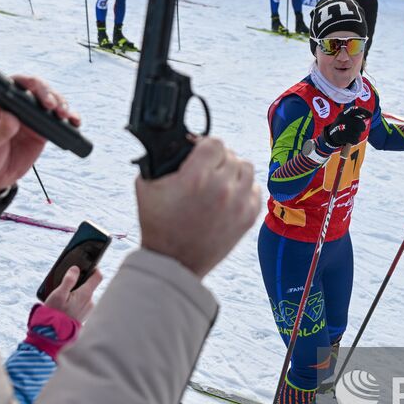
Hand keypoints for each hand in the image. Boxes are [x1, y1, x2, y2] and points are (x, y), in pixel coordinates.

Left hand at [0, 75, 79, 192]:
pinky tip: (75, 122)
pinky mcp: (41, 131)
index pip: (15, 84)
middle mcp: (15, 104)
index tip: (40, 96)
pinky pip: (58, 122)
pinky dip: (69, 120)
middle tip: (54, 107)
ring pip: (51, 103)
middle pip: (37, 90)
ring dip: (62, 105)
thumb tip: (12, 118)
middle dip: (50, 95)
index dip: (31, 85)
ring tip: (66, 115)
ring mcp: (30, 117)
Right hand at [42, 264, 103, 323]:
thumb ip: (68, 280)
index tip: (88, 265)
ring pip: (85, 294)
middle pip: (89, 285)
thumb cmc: (55, 313)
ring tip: (63, 296)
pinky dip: (76, 300)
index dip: (94, 268)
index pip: (97, 276)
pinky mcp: (84, 314)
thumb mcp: (59, 294)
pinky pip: (82, 303)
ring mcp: (88, 309)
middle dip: (80, 281)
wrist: (54, 333)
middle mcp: (90, 301)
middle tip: (67, 283)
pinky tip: (65, 304)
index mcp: (85, 294)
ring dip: (77, 292)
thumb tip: (76, 269)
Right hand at [135, 136, 261, 277]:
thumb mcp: (147, 184)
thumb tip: (180, 141)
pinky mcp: (249, 217)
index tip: (199, 153)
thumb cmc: (158, 223)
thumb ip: (162, 157)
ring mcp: (239, 203)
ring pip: (247, 168)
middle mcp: (222, 187)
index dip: (204, 146)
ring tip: (219, 181)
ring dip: (233, 171)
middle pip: (231, 154)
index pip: (214, 142)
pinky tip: (229, 196)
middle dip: (217, 160)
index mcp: (197, 177)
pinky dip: (244, 189)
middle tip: (206, 171)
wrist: (174, 262)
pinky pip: (255, 189)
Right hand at [321, 105, 372, 150]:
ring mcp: (340, 127)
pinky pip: (354, 139)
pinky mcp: (339, 136)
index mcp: (344, 113)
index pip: (356, 109)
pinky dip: (355, 140)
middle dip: (363, 127)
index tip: (370, 115)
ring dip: (358, 134)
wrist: (331, 134)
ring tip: (355, 134)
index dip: (364, 111)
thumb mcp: (348, 117)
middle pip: (359, 123)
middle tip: (362, 129)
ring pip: (357, 132)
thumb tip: (370, 115)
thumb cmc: (344, 124)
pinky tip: (353, 139)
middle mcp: (342, 119)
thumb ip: (357, 116)